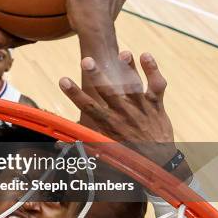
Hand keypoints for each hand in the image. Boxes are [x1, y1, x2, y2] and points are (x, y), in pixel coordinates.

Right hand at [59, 51, 175, 163]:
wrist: (159, 164)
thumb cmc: (129, 158)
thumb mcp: (104, 151)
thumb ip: (82, 143)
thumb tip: (58, 143)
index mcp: (108, 124)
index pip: (88, 106)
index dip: (74, 93)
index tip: (63, 80)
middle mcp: (124, 114)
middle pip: (108, 91)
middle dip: (97, 75)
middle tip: (87, 60)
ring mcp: (141, 108)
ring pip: (134, 85)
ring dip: (128, 69)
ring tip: (122, 53)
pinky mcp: (156, 104)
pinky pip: (156, 86)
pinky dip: (152, 71)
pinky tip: (145, 55)